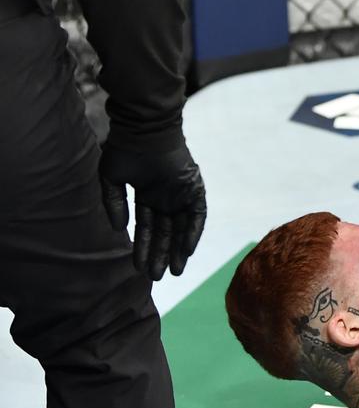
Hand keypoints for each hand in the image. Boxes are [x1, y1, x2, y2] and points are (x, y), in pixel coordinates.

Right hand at [98, 141, 206, 279]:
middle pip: (166, 233)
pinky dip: (193, 233)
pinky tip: (187, 251)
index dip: (144, 248)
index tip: (140, 268)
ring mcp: (181, 194)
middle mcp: (166, 198)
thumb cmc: (125, 150)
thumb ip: (115, 204)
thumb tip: (120, 230)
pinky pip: (197, 216)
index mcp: (148, 195)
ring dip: (178, 250)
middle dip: (161, 255)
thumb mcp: (112, 180)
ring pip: (181, 228)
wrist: (144, 130)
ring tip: (174, 271)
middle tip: (158, 277)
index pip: (148, 228)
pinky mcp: (194, 189)